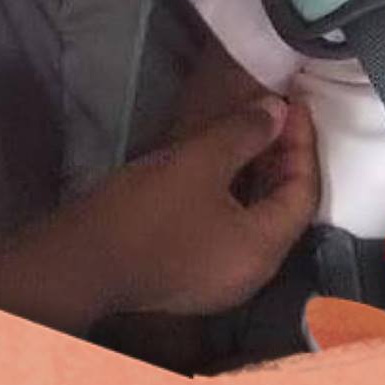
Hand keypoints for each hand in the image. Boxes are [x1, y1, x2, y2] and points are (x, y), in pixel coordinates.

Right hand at [78, 96, 318, 317]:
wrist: (80, 261)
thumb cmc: (147, 211)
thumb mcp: (201, 160)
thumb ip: (247, 133)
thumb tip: (279, 110)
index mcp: (262, 251)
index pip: (304, 194)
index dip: (303, 144)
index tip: (293, 104)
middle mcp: (252, 274)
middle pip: (285, 209)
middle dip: (284, 158)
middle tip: (276, 114)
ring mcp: (222, 280)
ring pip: (259, 220)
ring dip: (260, 175)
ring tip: (253, 131)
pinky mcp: (196, 276)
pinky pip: (235, 231)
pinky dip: (239, 196)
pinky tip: (226, 165)